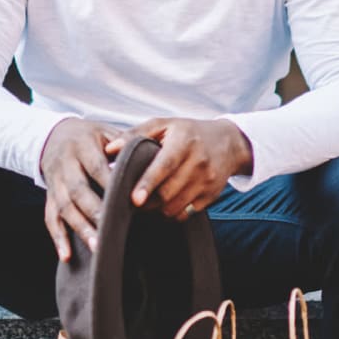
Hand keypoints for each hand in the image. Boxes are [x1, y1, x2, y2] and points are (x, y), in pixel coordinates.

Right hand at [40, 117, 119, 259]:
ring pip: (64, 207)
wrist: (55, 135)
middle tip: (110, 228)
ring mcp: (55, 182)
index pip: (95, 166)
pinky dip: (58, 238)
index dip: (109, 182)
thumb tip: (149, 159)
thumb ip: (124, 144)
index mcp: (82, 146)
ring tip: (96, 246)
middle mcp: (65, 165)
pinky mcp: (49, 196)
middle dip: (93, 211)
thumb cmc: (90, 136)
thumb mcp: (106, 131)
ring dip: (79, 228)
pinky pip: (50, 218)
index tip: (126, 198)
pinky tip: (66, 255)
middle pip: (77, 190)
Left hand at [106, 118, 252, 219]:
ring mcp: (207, 181)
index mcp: (184, 142)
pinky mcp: (212, 195)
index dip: (147, 183)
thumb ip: (135, 134)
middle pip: (168, 192)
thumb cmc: (189, 132)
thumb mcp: (164, 124)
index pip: (164, 166)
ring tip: (149, 201)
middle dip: (147, 201)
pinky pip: (187, 213)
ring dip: (158, 209)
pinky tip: (166, 203)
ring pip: (176, 206)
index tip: (133, 199)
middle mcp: (199, 162)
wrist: (228, 142)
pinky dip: (173, 213)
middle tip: (133, 200)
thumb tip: (109, 149)